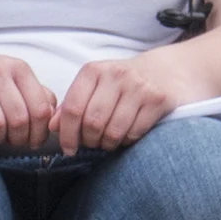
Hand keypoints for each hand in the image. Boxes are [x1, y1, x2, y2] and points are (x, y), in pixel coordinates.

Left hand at [56, 45, 201, 156]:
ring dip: (108, 144)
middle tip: (93, 144)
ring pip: (113, 131)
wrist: (168, 71)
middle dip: (89, 141)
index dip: (67, 135)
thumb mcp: (96, 86)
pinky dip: (127, 141)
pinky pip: (134, 133)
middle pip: (92, 123)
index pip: (73, 109)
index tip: (69, 149)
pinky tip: (127, 135)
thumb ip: (73, 104)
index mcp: (94, 70)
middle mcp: (116, 75)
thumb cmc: (124, 83)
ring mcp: (139, 86)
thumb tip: (52, 127)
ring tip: (109, 141)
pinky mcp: (158, 99)